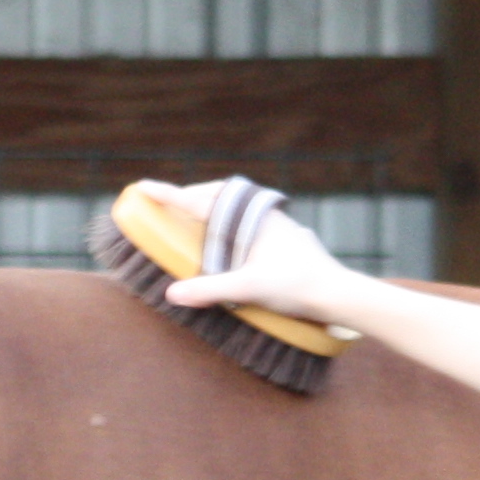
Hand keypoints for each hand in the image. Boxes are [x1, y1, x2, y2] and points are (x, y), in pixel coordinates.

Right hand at [149, 179, 364, 331]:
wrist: (338, 293)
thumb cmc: (298, 287)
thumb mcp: (250, 289)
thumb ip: (211, 289)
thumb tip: (173, 293)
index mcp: (249, 217)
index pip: (199, 202)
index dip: (168, 194)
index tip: (142, 186)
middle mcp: (260, 213)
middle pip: (215, 194)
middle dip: (189, 195)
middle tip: (166, 202)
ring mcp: (272, 222)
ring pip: (232, 202)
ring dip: (210, 205)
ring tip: (192, 215)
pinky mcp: (281, 234)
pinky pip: (244, 215)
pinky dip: (226, 218)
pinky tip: (226, 235)